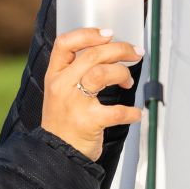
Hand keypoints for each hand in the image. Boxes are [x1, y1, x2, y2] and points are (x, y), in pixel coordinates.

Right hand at [41, 29, 143, 161]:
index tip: (108, 34)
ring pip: (103, 73)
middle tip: (134, 53)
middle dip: (120, 50)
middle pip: (92, 55)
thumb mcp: (59, 93)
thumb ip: (75, 73)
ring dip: (123, 74)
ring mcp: (74, 103)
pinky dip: (131, 112)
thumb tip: (107, 54)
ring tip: (128, 83)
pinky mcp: (88, 121)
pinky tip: (135, 114)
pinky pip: (117, 111)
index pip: (64, 44)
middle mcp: (62, 86)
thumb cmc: (62, 124)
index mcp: (54, 76)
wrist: (55, 154)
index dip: (88, 34)